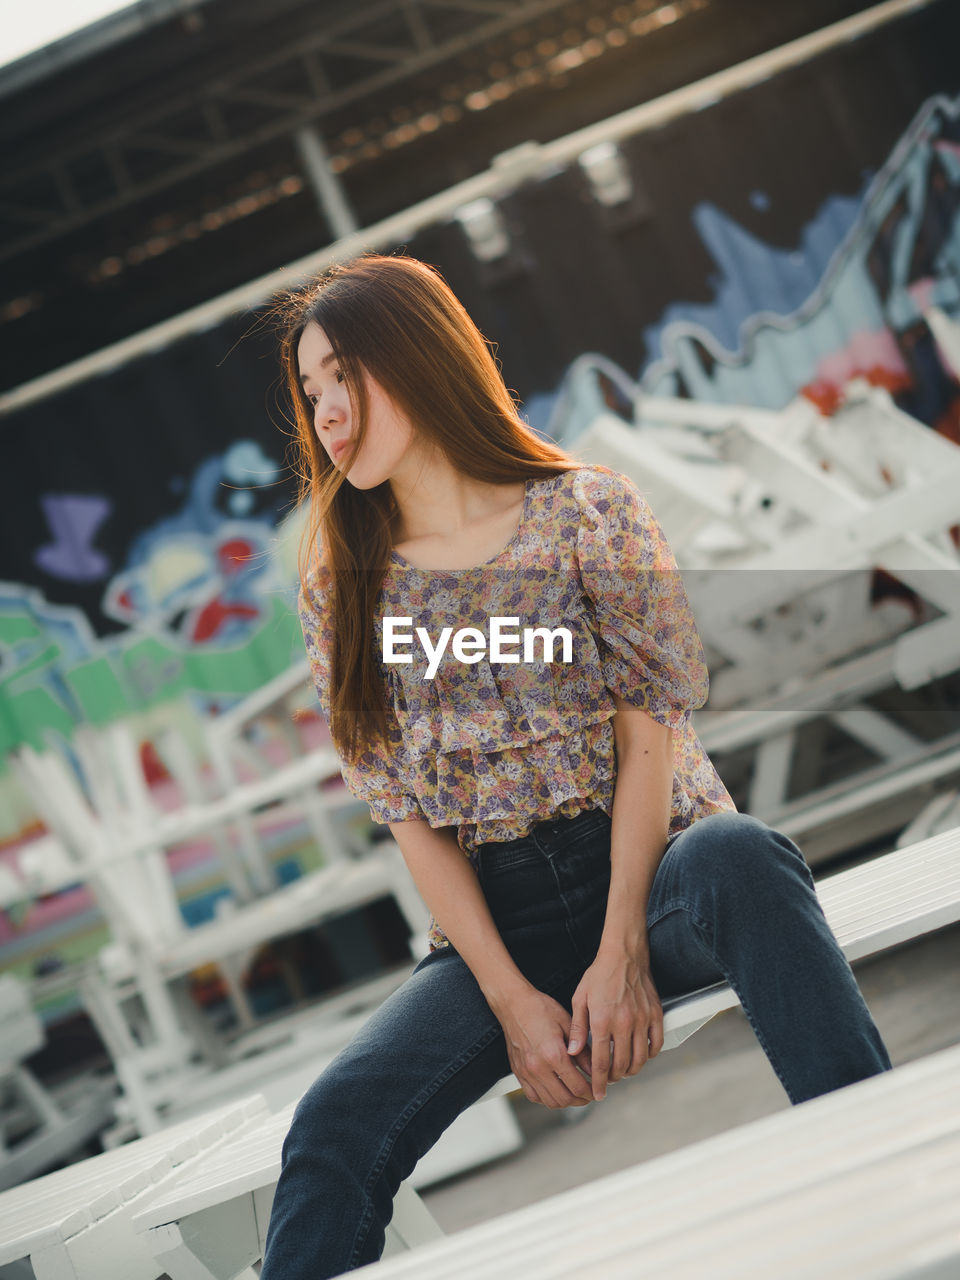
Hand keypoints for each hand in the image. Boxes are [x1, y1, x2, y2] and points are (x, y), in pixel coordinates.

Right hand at [497, 987, 595, 1109]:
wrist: (513, 1004)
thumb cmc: (541, 1009)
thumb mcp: (567, 1024)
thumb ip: (582, 1051)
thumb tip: (595, 1071)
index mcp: (553, 1054)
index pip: (577, 1086)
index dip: (591, 1092)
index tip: (598, 1090)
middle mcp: (538, 1067)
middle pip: (564, 1099)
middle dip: (581, 1100)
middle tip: (590, 1095)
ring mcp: (526, 1072)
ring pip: (549, 1102)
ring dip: (566, 1102)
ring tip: (576, 1095)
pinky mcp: (518, 1072)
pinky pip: (534, 1096)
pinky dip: (547, 1099)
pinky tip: (557, 1091)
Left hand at [567, 949, 663, 1100]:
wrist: (624, 954)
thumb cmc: (600, 975)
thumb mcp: (580, 998)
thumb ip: (577, 1028)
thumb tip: (572, 1052)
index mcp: (603, 1020)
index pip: (601, 1062)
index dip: (599, 1082)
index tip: (597, 1094)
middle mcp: (624, 1023)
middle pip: (622, 1065)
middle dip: (614, 1078)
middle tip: (609, 1080)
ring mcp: (643, 1020)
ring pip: (641, 1059)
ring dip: (631, 1070)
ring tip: (623, 1070)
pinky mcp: (656, 1015)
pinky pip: (656, 1044)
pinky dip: (649, 1055)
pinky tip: (640, 1055)